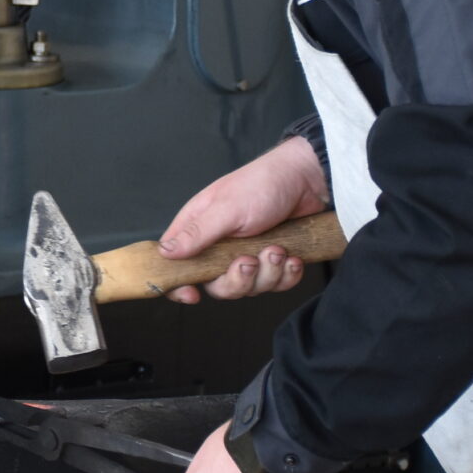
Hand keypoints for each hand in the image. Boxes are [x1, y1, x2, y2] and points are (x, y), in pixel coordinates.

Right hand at [158, 135, 330, 302]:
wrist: (307, 179)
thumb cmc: (263, 184)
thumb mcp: (227, 209)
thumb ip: (197, 233)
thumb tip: (165, 253)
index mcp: (199, 228)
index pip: (176, 264)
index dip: (180, 284)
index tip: (193, 294)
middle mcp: (220, 245)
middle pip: (216, 285)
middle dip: (238, 280)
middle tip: (250, 260)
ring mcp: (247, 253)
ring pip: (249, 287)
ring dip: (268, 273)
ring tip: (278, 249)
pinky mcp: (272, 260)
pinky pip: (276, 284)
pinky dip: (286, 275)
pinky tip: (292, 256)